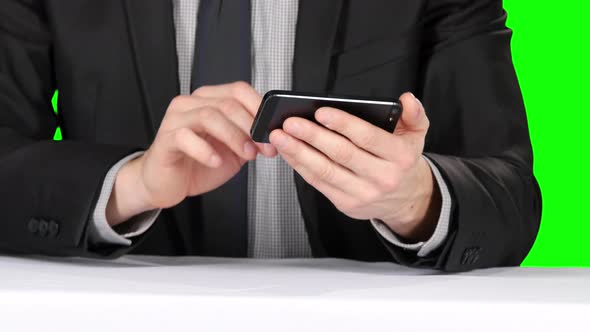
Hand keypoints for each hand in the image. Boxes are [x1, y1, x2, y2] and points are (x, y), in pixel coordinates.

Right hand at [106, 82, 276, 225]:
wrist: (168, 183)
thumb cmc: (198, 163)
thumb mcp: (234, 150)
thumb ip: (250, 138)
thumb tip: (274, 133)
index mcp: (210, 100)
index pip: (239, 90)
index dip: (260, 108)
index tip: (273, 129)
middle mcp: (191, 104)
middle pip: (227, 103)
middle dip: (251, 127)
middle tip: (263, 147)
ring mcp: (176, 119)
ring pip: (209, 116)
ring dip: (234, 136)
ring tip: (245, 154)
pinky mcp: (165, 139)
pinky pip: (185, 137)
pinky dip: (205, 150)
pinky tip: (216, 161)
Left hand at [269, 93, 440, 241]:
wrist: (404, 199)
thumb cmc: (402, 161)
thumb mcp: (416, 135)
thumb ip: (414, 115)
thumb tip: (406, 99)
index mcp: (400, 157)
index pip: (367, 138)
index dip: (342, 124)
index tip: (320, 112)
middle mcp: (382, 177)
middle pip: (342, 154)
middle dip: (312, 136)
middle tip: (291, 122)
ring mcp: (362, 193)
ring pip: (325, 171)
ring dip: (299, 153)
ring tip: (281, 137)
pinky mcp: (346, 204)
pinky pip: (318, 183)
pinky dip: (300, 166)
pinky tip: (289, 152)